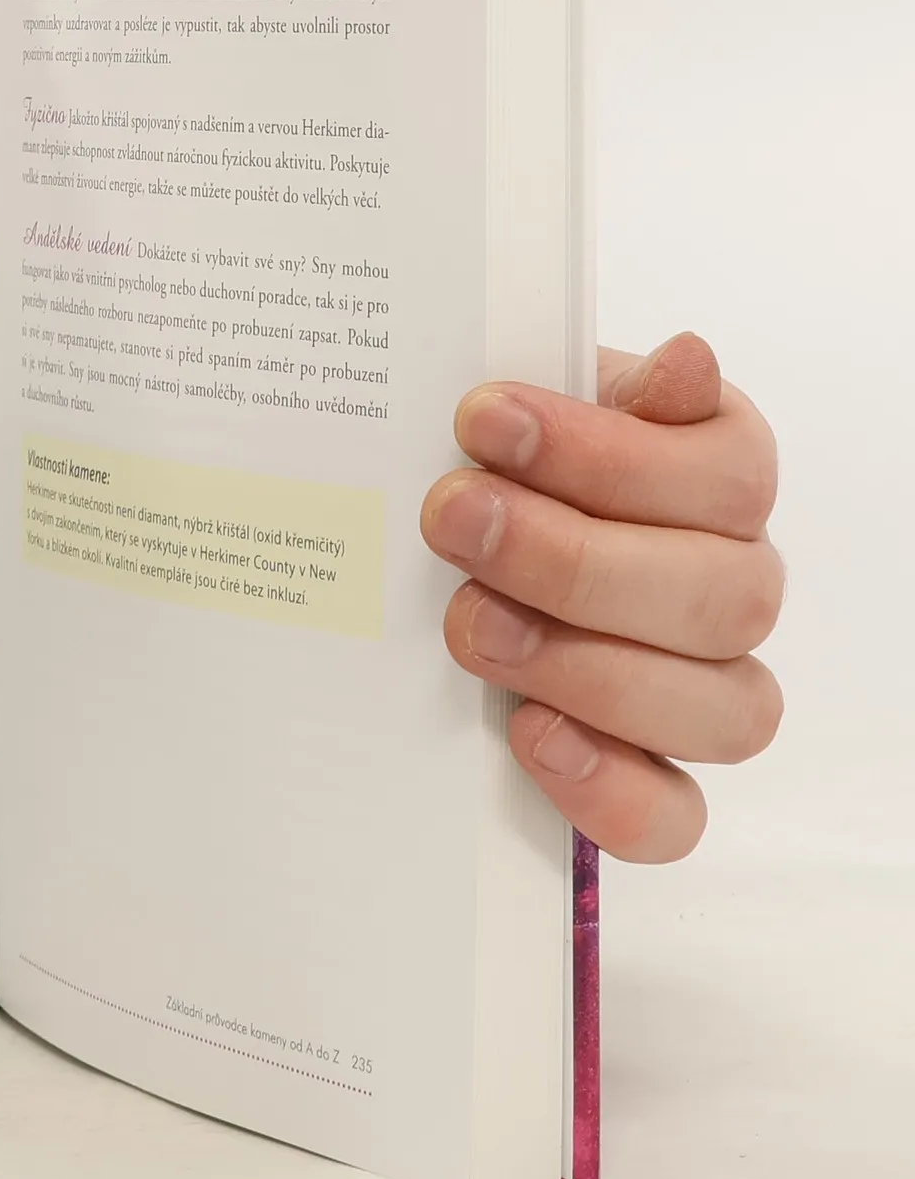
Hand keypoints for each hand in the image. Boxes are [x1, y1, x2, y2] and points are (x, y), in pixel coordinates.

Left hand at [421, 334, 781, 861]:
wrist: (446, 524)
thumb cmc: (496, 456)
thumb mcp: (527, 400)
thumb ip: (596, 384)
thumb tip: (686, 363)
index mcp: (719, 474)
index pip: (721, 476)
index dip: (605, 455)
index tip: (482, 420)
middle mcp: (732, 583)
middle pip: (724, 595)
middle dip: (573, 559)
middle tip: (453, 518)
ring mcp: (703, 686)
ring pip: (724, 710)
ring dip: (588, 668)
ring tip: (471, 625)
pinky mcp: (651, 773)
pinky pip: (676, 815)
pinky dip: (610, 787)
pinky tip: (529, 733)